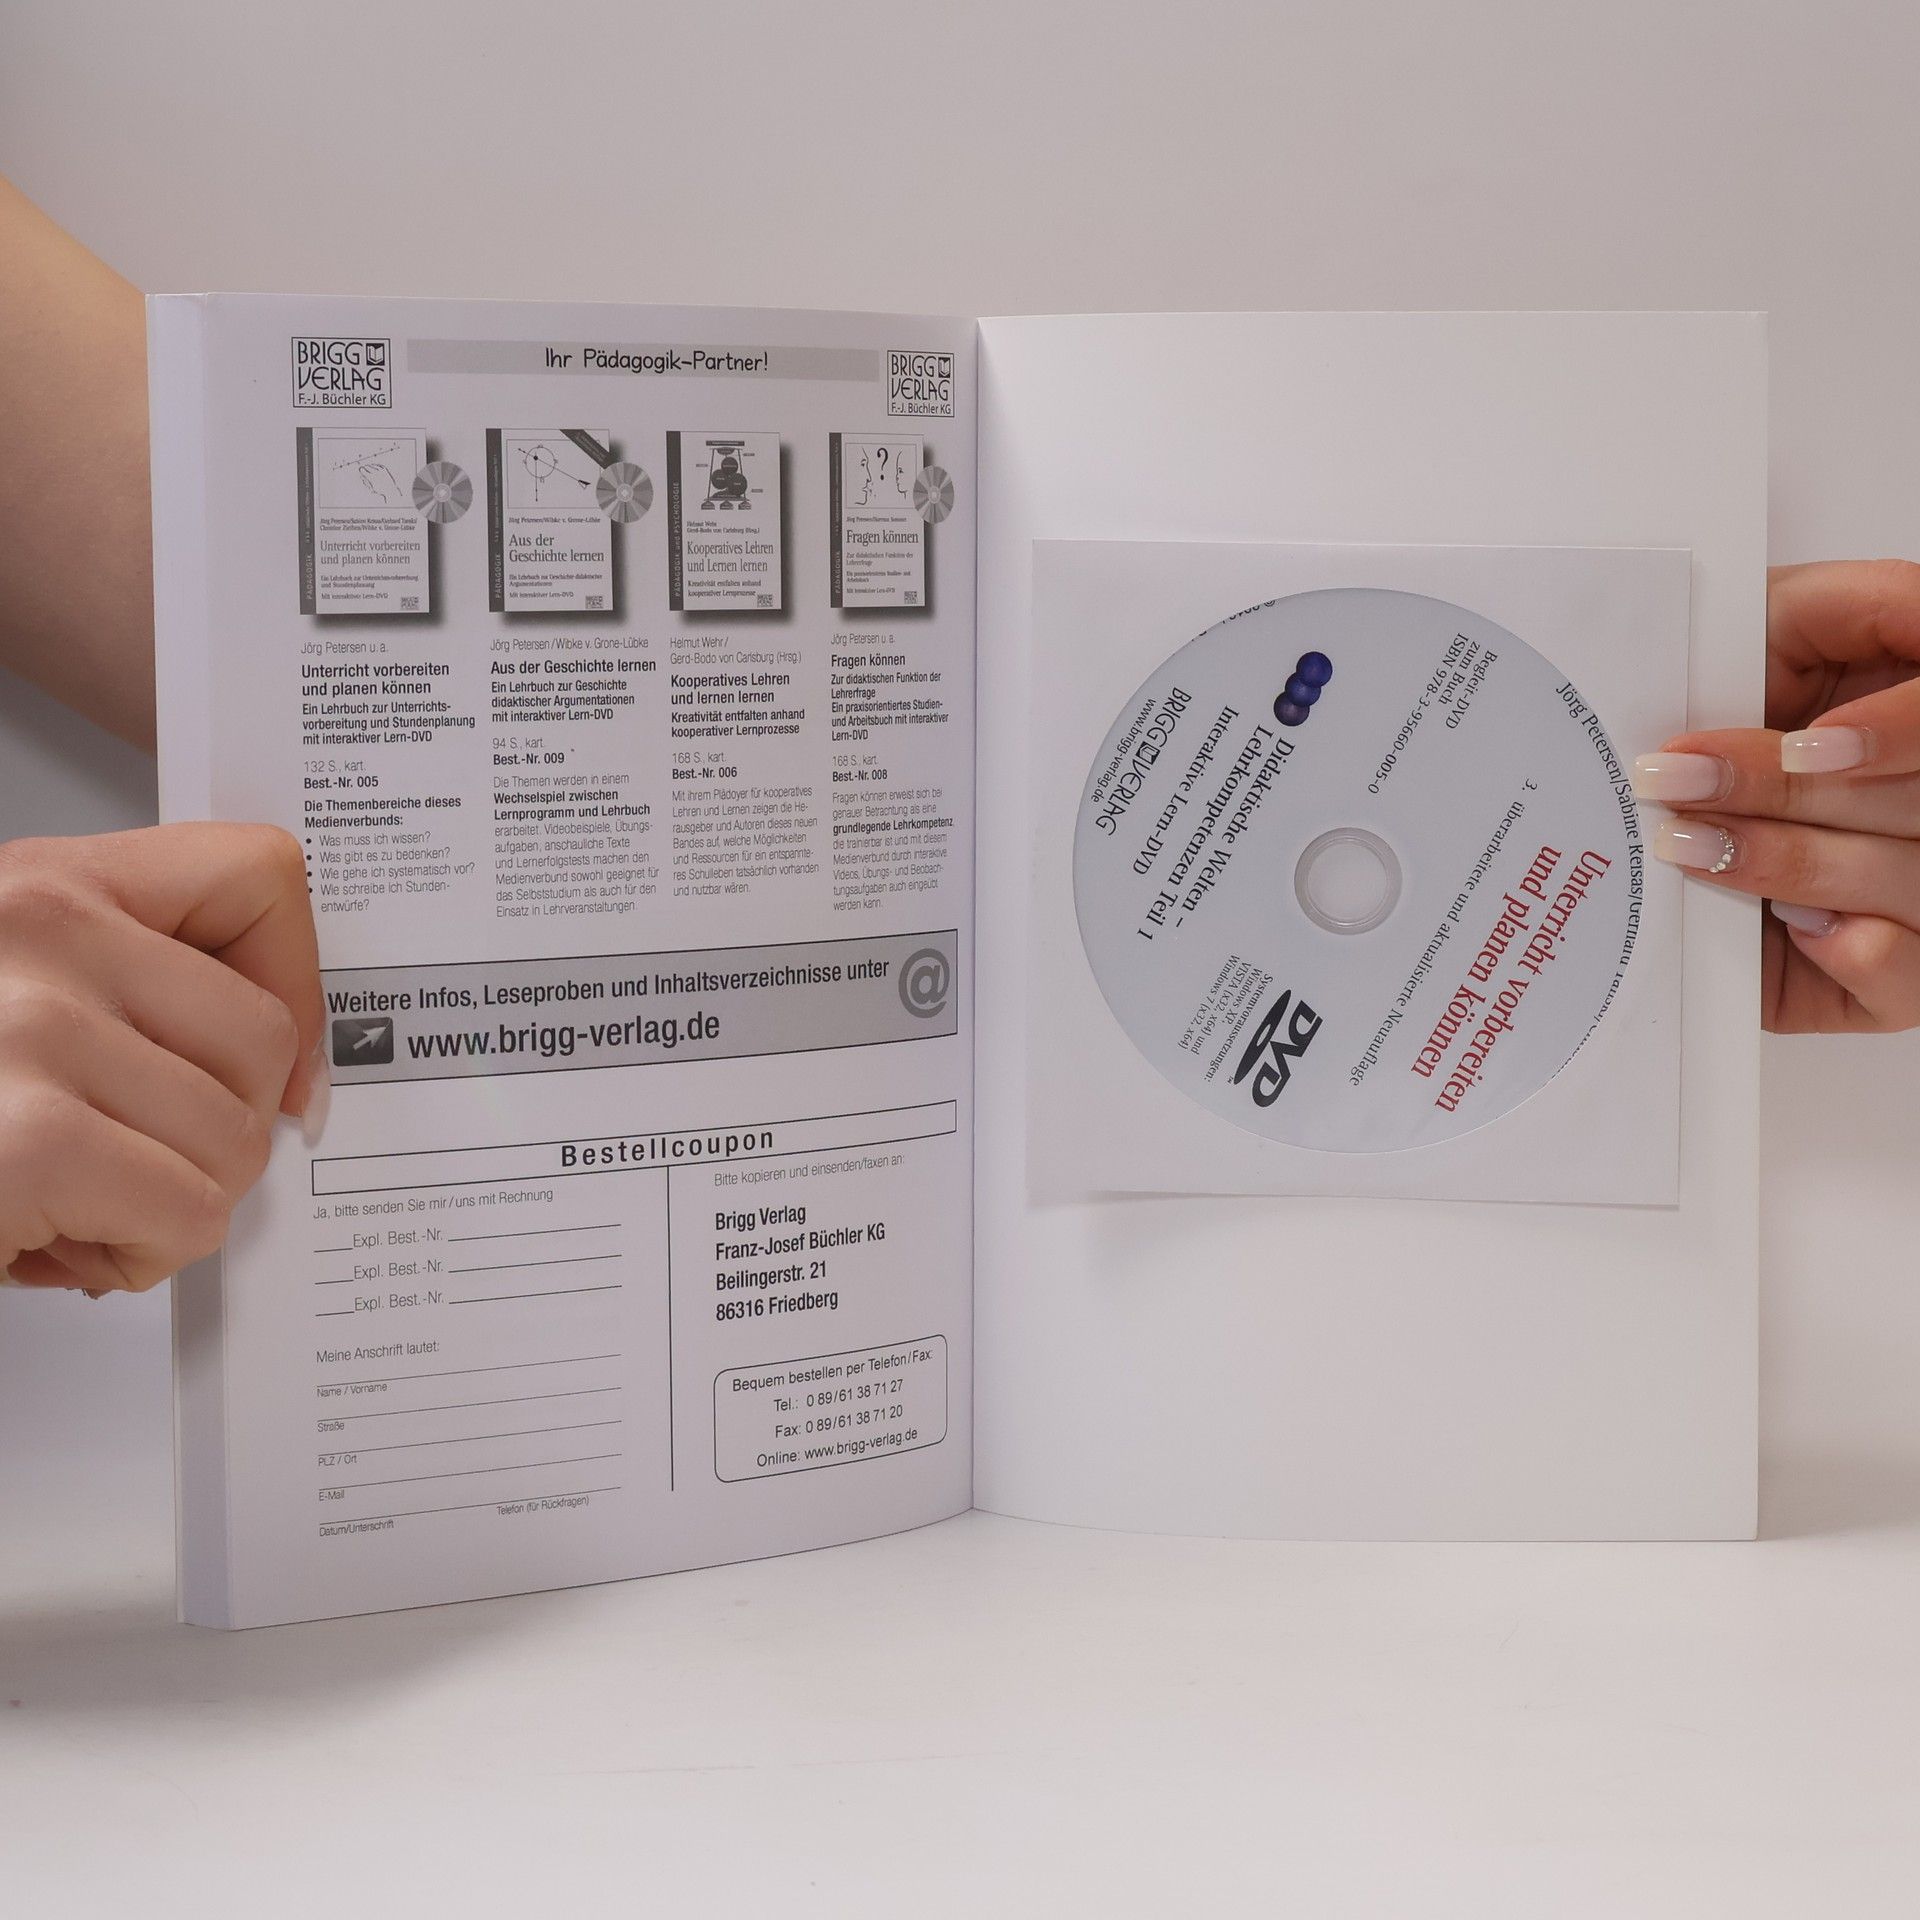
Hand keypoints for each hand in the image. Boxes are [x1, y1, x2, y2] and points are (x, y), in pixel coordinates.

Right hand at [0, 825, 324, 1293]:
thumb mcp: (17, 997)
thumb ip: (134, 994)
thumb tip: (288, 1075)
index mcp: (45, 886)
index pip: (257, 873)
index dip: (293, 979)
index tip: (274, 1053)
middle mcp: (39, 934)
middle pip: (266, 1035)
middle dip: (223, 1128)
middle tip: (140, 1158)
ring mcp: (31, 1031)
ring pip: (237, 1138)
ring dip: (176, 1202)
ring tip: (81, 1200)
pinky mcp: (31, 1141)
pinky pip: (190, 1211)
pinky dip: (142, 1254)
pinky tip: (61, 1242)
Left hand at [1634, 559, 1919, 1031]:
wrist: (1684, 784)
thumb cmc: (1738, 694)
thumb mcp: (1791, 622)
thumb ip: (1860, 603)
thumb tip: (1910, 611)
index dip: (1897, 731)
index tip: (1807, 747)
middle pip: (1913, 805)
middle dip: (1783, 797)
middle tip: (1675, 783)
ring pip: (1909, 883)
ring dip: (1789, 865)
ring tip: (1688, 844)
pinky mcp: (1903, 976)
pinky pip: (1913, 982)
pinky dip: (1858, 955)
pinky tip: (1798, 928)